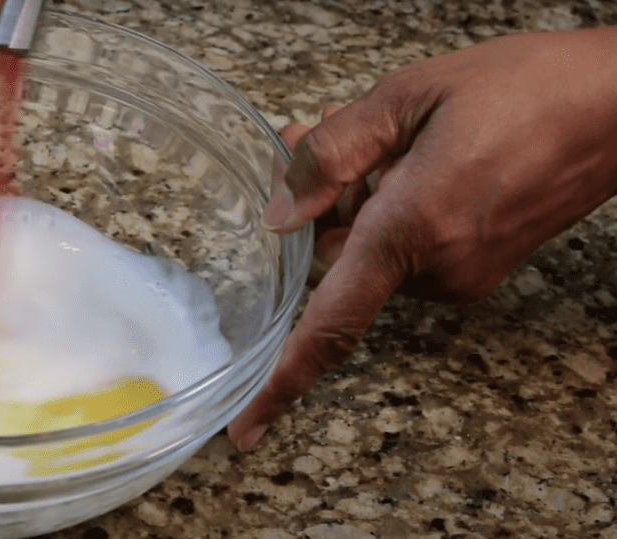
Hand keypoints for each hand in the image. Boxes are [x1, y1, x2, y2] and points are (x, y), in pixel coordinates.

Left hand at [228, 26, 616, 450]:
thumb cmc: (525, 89)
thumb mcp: (409, 97)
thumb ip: (332, 157)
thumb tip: (282, 214)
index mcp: (410, 231)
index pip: (331, 323)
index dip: (284, 382)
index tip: (249, 428)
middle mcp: (437, 270)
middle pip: (339, 263)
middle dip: (314, 207)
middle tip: (307, 136)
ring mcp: (464, 276)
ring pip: (371, 253)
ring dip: (353, 203)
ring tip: (372, 136)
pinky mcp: (482, 269)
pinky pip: (408, 252)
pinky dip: (390, 213)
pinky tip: (404, 161)